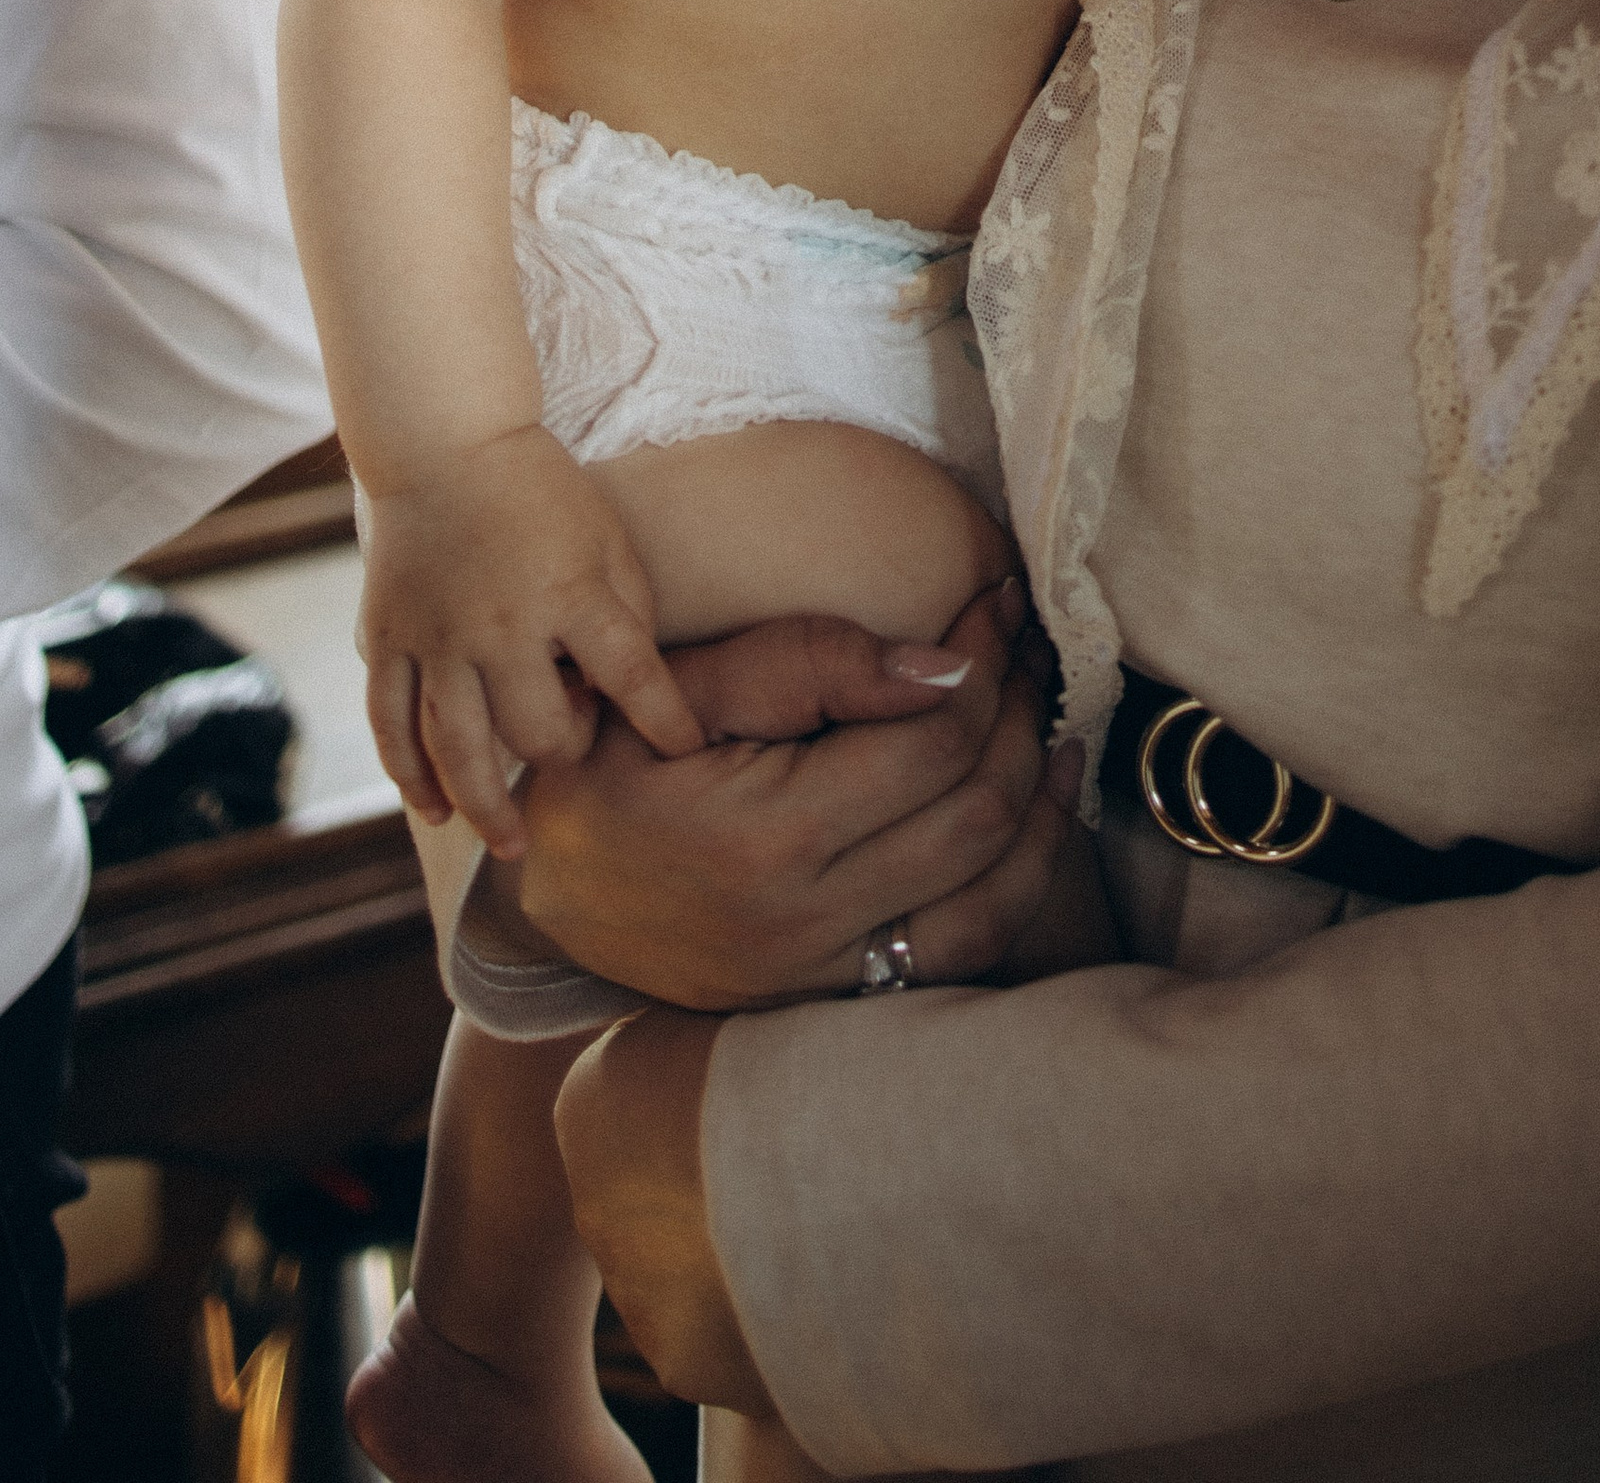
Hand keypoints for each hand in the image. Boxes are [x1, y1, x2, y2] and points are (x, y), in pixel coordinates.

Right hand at [359, 424, 702, 855]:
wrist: (445, 445)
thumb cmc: (542, 493)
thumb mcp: (608, 539)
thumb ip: (625, 614)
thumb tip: (627, 692)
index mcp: (571, 592)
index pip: (632, 675)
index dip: (663, 721)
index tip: (683, 752)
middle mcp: (502, 625)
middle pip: (537, 728)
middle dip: (565, 750)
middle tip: (574, 747)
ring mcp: (438, 637)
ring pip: (458, 747)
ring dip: (485, 806)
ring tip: (511, 844)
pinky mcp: (389, 639)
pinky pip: (392, 724)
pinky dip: (409, 774)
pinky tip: (434, 806)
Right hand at [511, 577, 1088, 1010]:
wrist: (546, 891)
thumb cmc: (614, 764)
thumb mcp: (686, 687)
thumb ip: (812, 663)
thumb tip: (946, 664)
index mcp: (767, 837)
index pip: (934, 740)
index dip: (986, 656)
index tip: (999, 597)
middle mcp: (805, 924)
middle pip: (977, 812)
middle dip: (1023, 715)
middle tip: (1030, 647)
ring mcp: (822, 977)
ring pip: (991, 897)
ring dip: (1041, 805)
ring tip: (1053, 725)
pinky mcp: (831, 1001)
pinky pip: (960, 954)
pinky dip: (1014, 885)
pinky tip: (1030, 820)